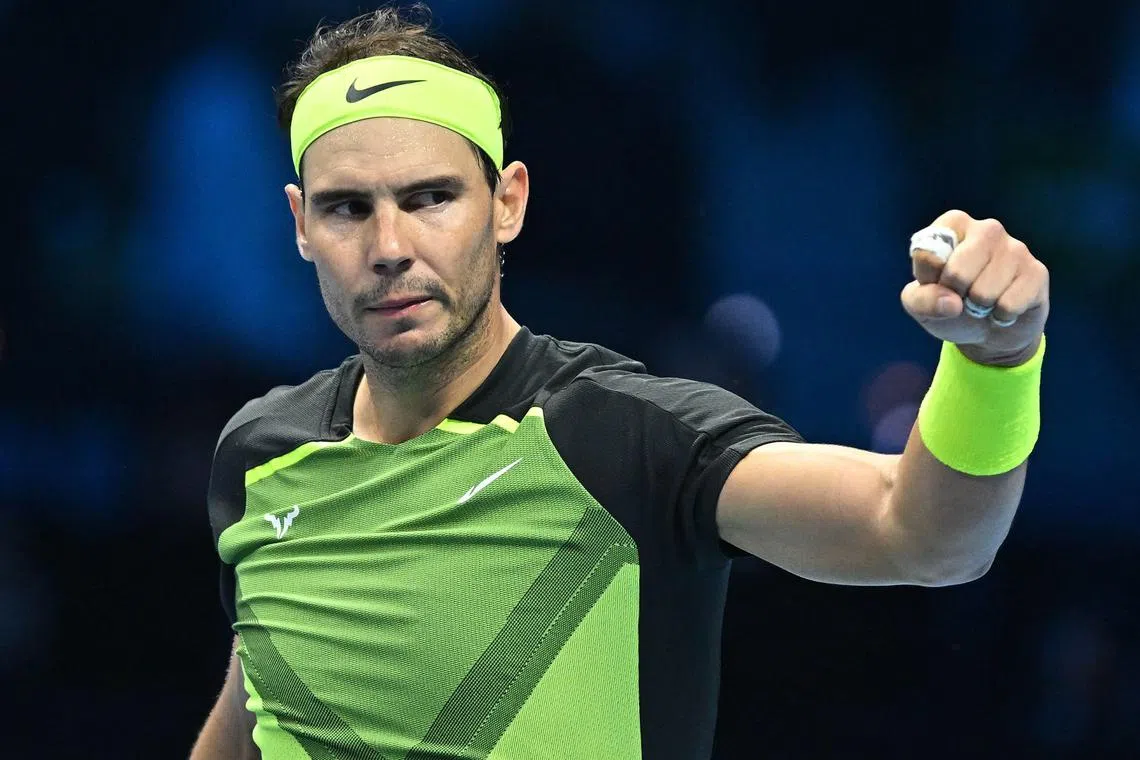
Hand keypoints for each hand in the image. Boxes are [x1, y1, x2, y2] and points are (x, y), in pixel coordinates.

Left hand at [901, 210, 1048, 366]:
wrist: (989, 330)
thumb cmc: (949, 306)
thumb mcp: (920, 306)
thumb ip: (922, 301)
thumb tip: (951, 302)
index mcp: (954, 224)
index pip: (927, 253)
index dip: (928, 281)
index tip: (937, 282)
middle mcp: (987, 229)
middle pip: (957, 273)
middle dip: (955, 296)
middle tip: (962, 295)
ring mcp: (1016, 248)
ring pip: (984, 293)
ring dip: (979, 309)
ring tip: (983, 302)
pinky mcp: (1037, 272)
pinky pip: (1009, 305)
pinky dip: (1001, 316)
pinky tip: (1004, 307)